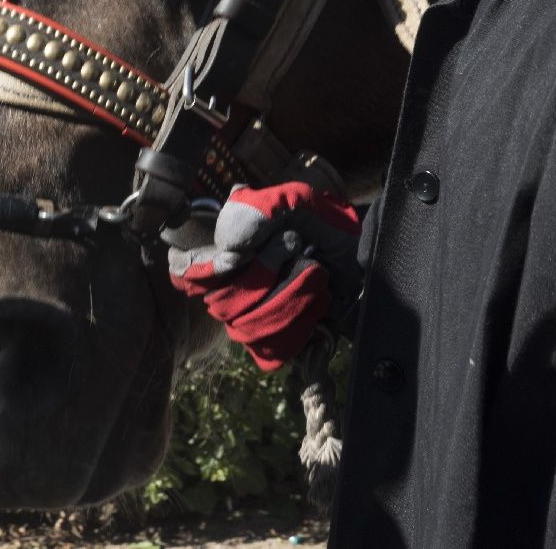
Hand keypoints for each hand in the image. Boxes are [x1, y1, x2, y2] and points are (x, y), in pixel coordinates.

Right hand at [167, 181, 360, 370]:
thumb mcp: (298, 203)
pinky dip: (300, 328)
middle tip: (297, 252)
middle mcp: (234, 289)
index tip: (235, 257)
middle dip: (265, 275)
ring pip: (247, 328)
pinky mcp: (278, 346)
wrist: (368, 262)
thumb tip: (229, 248)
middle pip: (221, 302)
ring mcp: (254, 321)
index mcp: (228, 254)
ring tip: (317, 280)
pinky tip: (318, 310)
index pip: (187, 273)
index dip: (203, 269)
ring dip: (291, 299)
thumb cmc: (329, 229)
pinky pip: (270, 351)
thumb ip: (260, 209)